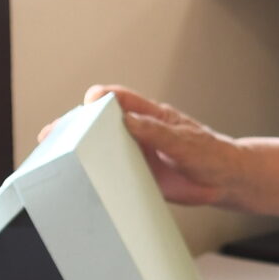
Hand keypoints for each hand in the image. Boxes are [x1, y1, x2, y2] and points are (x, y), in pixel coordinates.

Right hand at [41, 87, 245, 207]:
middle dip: (74, 124)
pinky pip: (110, 172)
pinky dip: (92, 174)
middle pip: (99, 122)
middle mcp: (137, 131)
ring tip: (53, 155)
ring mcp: (134, 152)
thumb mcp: (186, 142)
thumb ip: (158, 132)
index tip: (89, 103)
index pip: (118, 99)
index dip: (100, 98)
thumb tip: (129, 120)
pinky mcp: (134, 175)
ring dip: (77, 149)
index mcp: (149, 115)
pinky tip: (75, 178)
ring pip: (99, 147)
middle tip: (54, 133)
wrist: (225, 182)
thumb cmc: (211, 155)